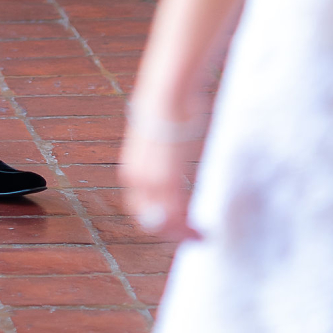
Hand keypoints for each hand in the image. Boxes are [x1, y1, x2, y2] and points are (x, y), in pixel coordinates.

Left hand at [117, 99, 204, 243]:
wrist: (167, 94)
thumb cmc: (169, 110)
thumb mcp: (161, 141)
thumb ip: (162, 161)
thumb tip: (172, 166)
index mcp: (132, 170)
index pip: (140, 208)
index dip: (158, 222)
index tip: (177, 227)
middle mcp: (136, 178)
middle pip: (149, 220)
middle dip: (170, 233)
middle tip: (192, 238)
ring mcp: (149, 179)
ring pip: (162, 221)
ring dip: (181, 233)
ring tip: (200, 236)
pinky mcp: (165, 177)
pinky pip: (175, 212)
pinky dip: (186, 225)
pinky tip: (200, 227)